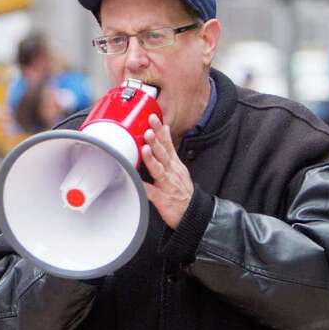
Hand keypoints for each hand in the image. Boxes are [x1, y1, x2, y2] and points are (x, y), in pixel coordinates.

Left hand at [140, 115, 193, 229]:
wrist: (193, 212)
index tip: (154, 118)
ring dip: (152, 159)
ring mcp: (167, 185)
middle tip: (148, 129)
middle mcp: (171, 172)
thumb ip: (169, 148)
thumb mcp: (178, 165)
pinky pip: (151, 192)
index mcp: (174, 163)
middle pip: (163, 154)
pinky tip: (135, 181)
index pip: (167, 143)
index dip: (161, 131)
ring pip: (159, 170)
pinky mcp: (163, 198)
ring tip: (145, 148)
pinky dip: (144, 187)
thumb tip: (163, 129)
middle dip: (156, 141)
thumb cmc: (181, 189)